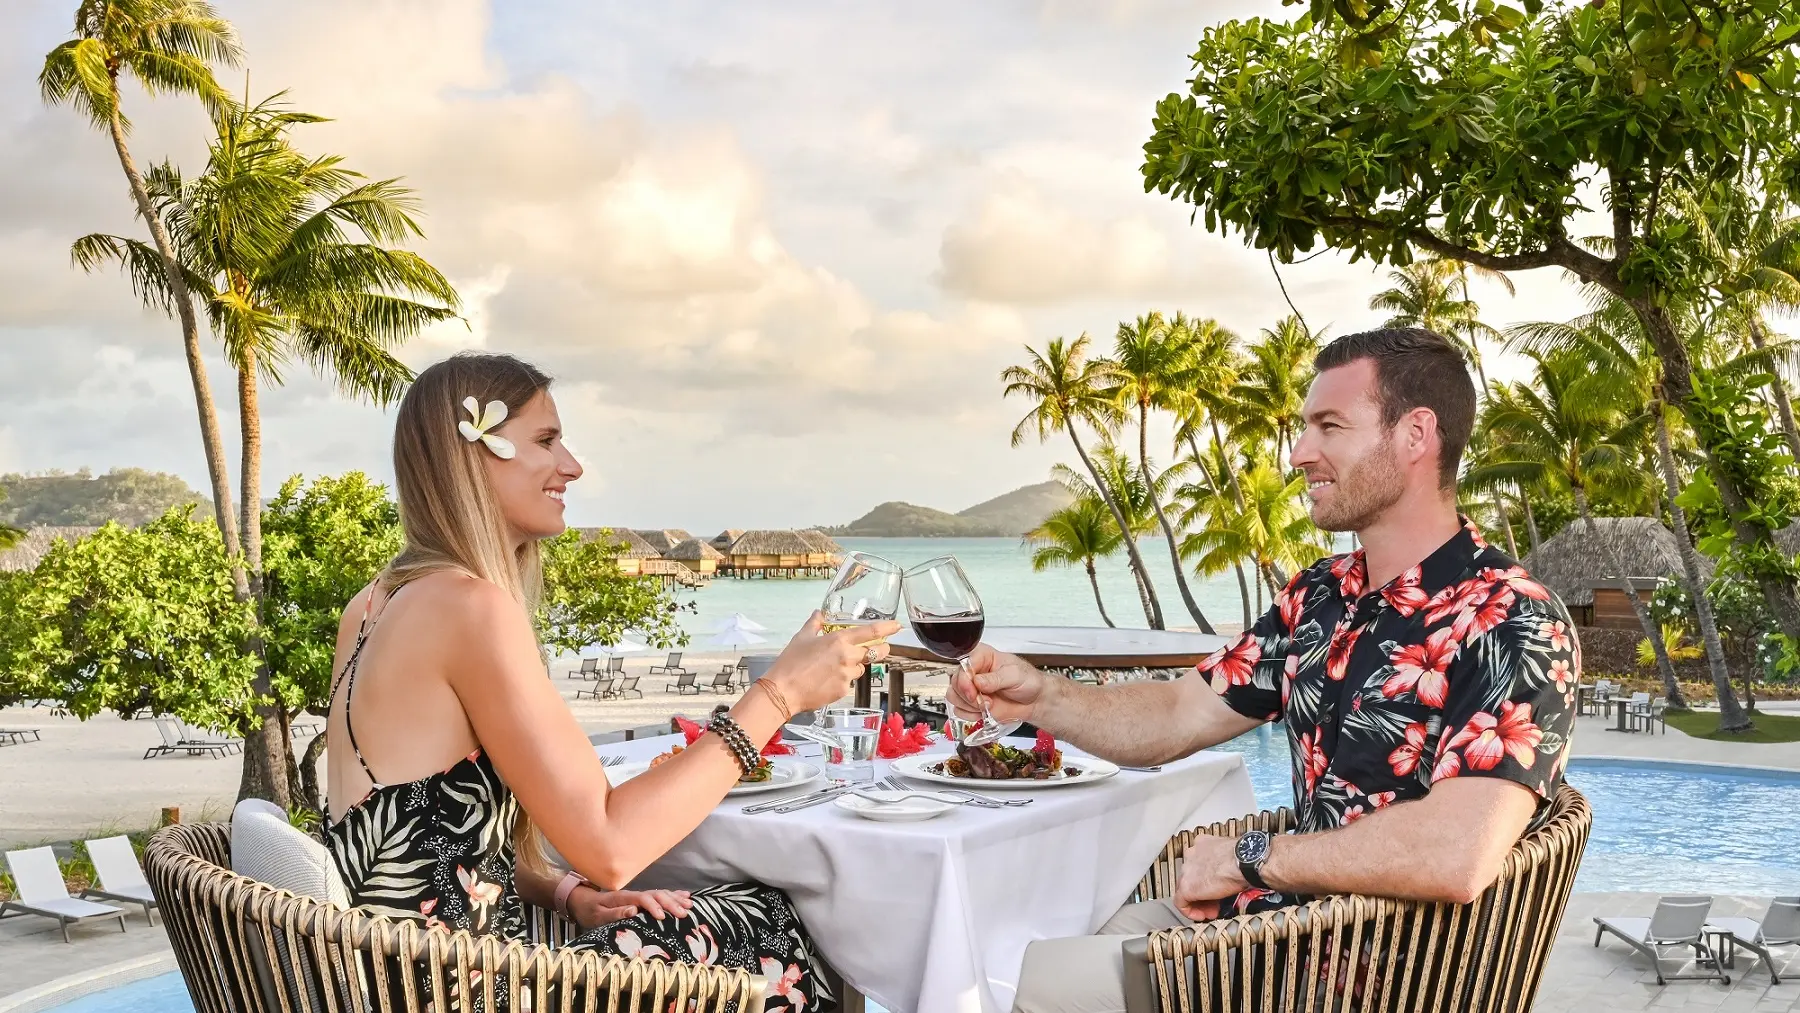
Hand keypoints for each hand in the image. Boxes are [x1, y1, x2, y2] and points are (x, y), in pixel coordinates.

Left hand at [568, 886, 692, 928]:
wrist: (583, 901)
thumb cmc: (590, 911)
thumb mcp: (597, 915)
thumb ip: (615, 913)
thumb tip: (633, 910)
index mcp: (623, 898)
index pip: (642, 899)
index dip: (653, 907)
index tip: (662, 917)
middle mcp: (634, 895)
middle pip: (656, 895)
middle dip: (671, 903)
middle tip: (683, 913)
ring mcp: (638, 896)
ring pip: (661, 894)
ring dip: (676, 899)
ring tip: (690, 905)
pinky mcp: (641, 900)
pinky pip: (660, 896)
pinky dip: (674, 895)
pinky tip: (686, 896)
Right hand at [764, 612, 900, 713]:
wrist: (782, 691)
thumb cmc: (790, 662)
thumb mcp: (801, 638)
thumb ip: (814, 624)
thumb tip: (819, 613)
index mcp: (839, 640)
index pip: (870, 632)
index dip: (887, 628)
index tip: (897, 625)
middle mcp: (847, 657)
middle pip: (875, 652)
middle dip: (882, 649)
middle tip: (881, 647)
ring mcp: (847, 675)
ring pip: (861, 668)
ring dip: (855, 666)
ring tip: (834, 667)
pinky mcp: (843, 691)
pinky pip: (849, 682)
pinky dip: (842, 680)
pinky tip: (826, 680)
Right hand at [947, 644, 1045, 725]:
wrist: (1034, 700)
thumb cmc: (1028, 681)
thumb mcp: (1015, 675)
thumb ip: (996, 678)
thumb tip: (978, 682)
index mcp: (982, 656)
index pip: (964, 665)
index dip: (965, 679)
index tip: (975, 690)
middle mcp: (973, 671)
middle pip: (955, 682)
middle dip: (968, 696)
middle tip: (984, 702)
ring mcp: (971, 688)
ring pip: (953, 696)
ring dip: (968, 706)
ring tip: (987, 706)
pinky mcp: (971, 704)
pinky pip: (959, 710)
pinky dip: (970, 715)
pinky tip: (983, 712)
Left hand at [1173, 835, 1245, 921]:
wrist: (1245, 862)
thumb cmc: (1246, 858)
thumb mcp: (1232, 858)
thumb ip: (1225, 865)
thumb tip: (1230, 877)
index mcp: (1204, 843)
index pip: (1199, 864)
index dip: (1209, 880)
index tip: (1219, 888)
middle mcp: (1192, 854)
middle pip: (1192, 877)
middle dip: (1204, 892)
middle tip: (1215, 903)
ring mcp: (1186, 870)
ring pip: (1186, 889)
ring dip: (1198, 903)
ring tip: (1212, 911)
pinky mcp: (1186, 886)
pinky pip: (1181, 903)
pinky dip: (1190, 912)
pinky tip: (1202, 916)